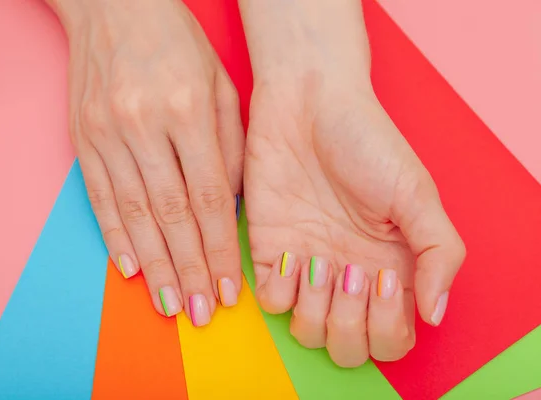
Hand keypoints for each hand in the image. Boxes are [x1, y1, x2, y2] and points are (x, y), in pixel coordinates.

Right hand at [52, 0, 244, 325]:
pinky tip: (129, 268)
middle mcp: (145, 126)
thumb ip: (231, 146)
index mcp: (187, 111)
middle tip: (201, 312)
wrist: (114, 6)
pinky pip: (98, 196)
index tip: (230, 286)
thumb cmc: (178, 44)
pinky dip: (114, 235)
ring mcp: (108, 133)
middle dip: (189, 270)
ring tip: (169, 303)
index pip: (208, 198)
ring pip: (134, 213)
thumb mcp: (221, 84)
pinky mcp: (83, 138)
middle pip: (172, 215)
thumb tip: (231, 205)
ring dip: (153, 265)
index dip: (219, 248)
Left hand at [240, 0, 464, 365]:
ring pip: (308, 331)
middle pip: (348, 345)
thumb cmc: (366, 140)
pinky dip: (280, 292)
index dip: (388, 326)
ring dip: (314, 309)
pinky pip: (271, 301)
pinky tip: (292, 255)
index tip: (384, 277)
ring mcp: (307, 266)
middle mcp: (348, 274)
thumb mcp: (416, 193)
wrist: (308, 101)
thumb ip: (439, 254)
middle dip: (349, 325)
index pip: (391, 338)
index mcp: (391, 267)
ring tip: (319, 260)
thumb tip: (434, 314)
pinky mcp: (270, 250)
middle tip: (349, 272)